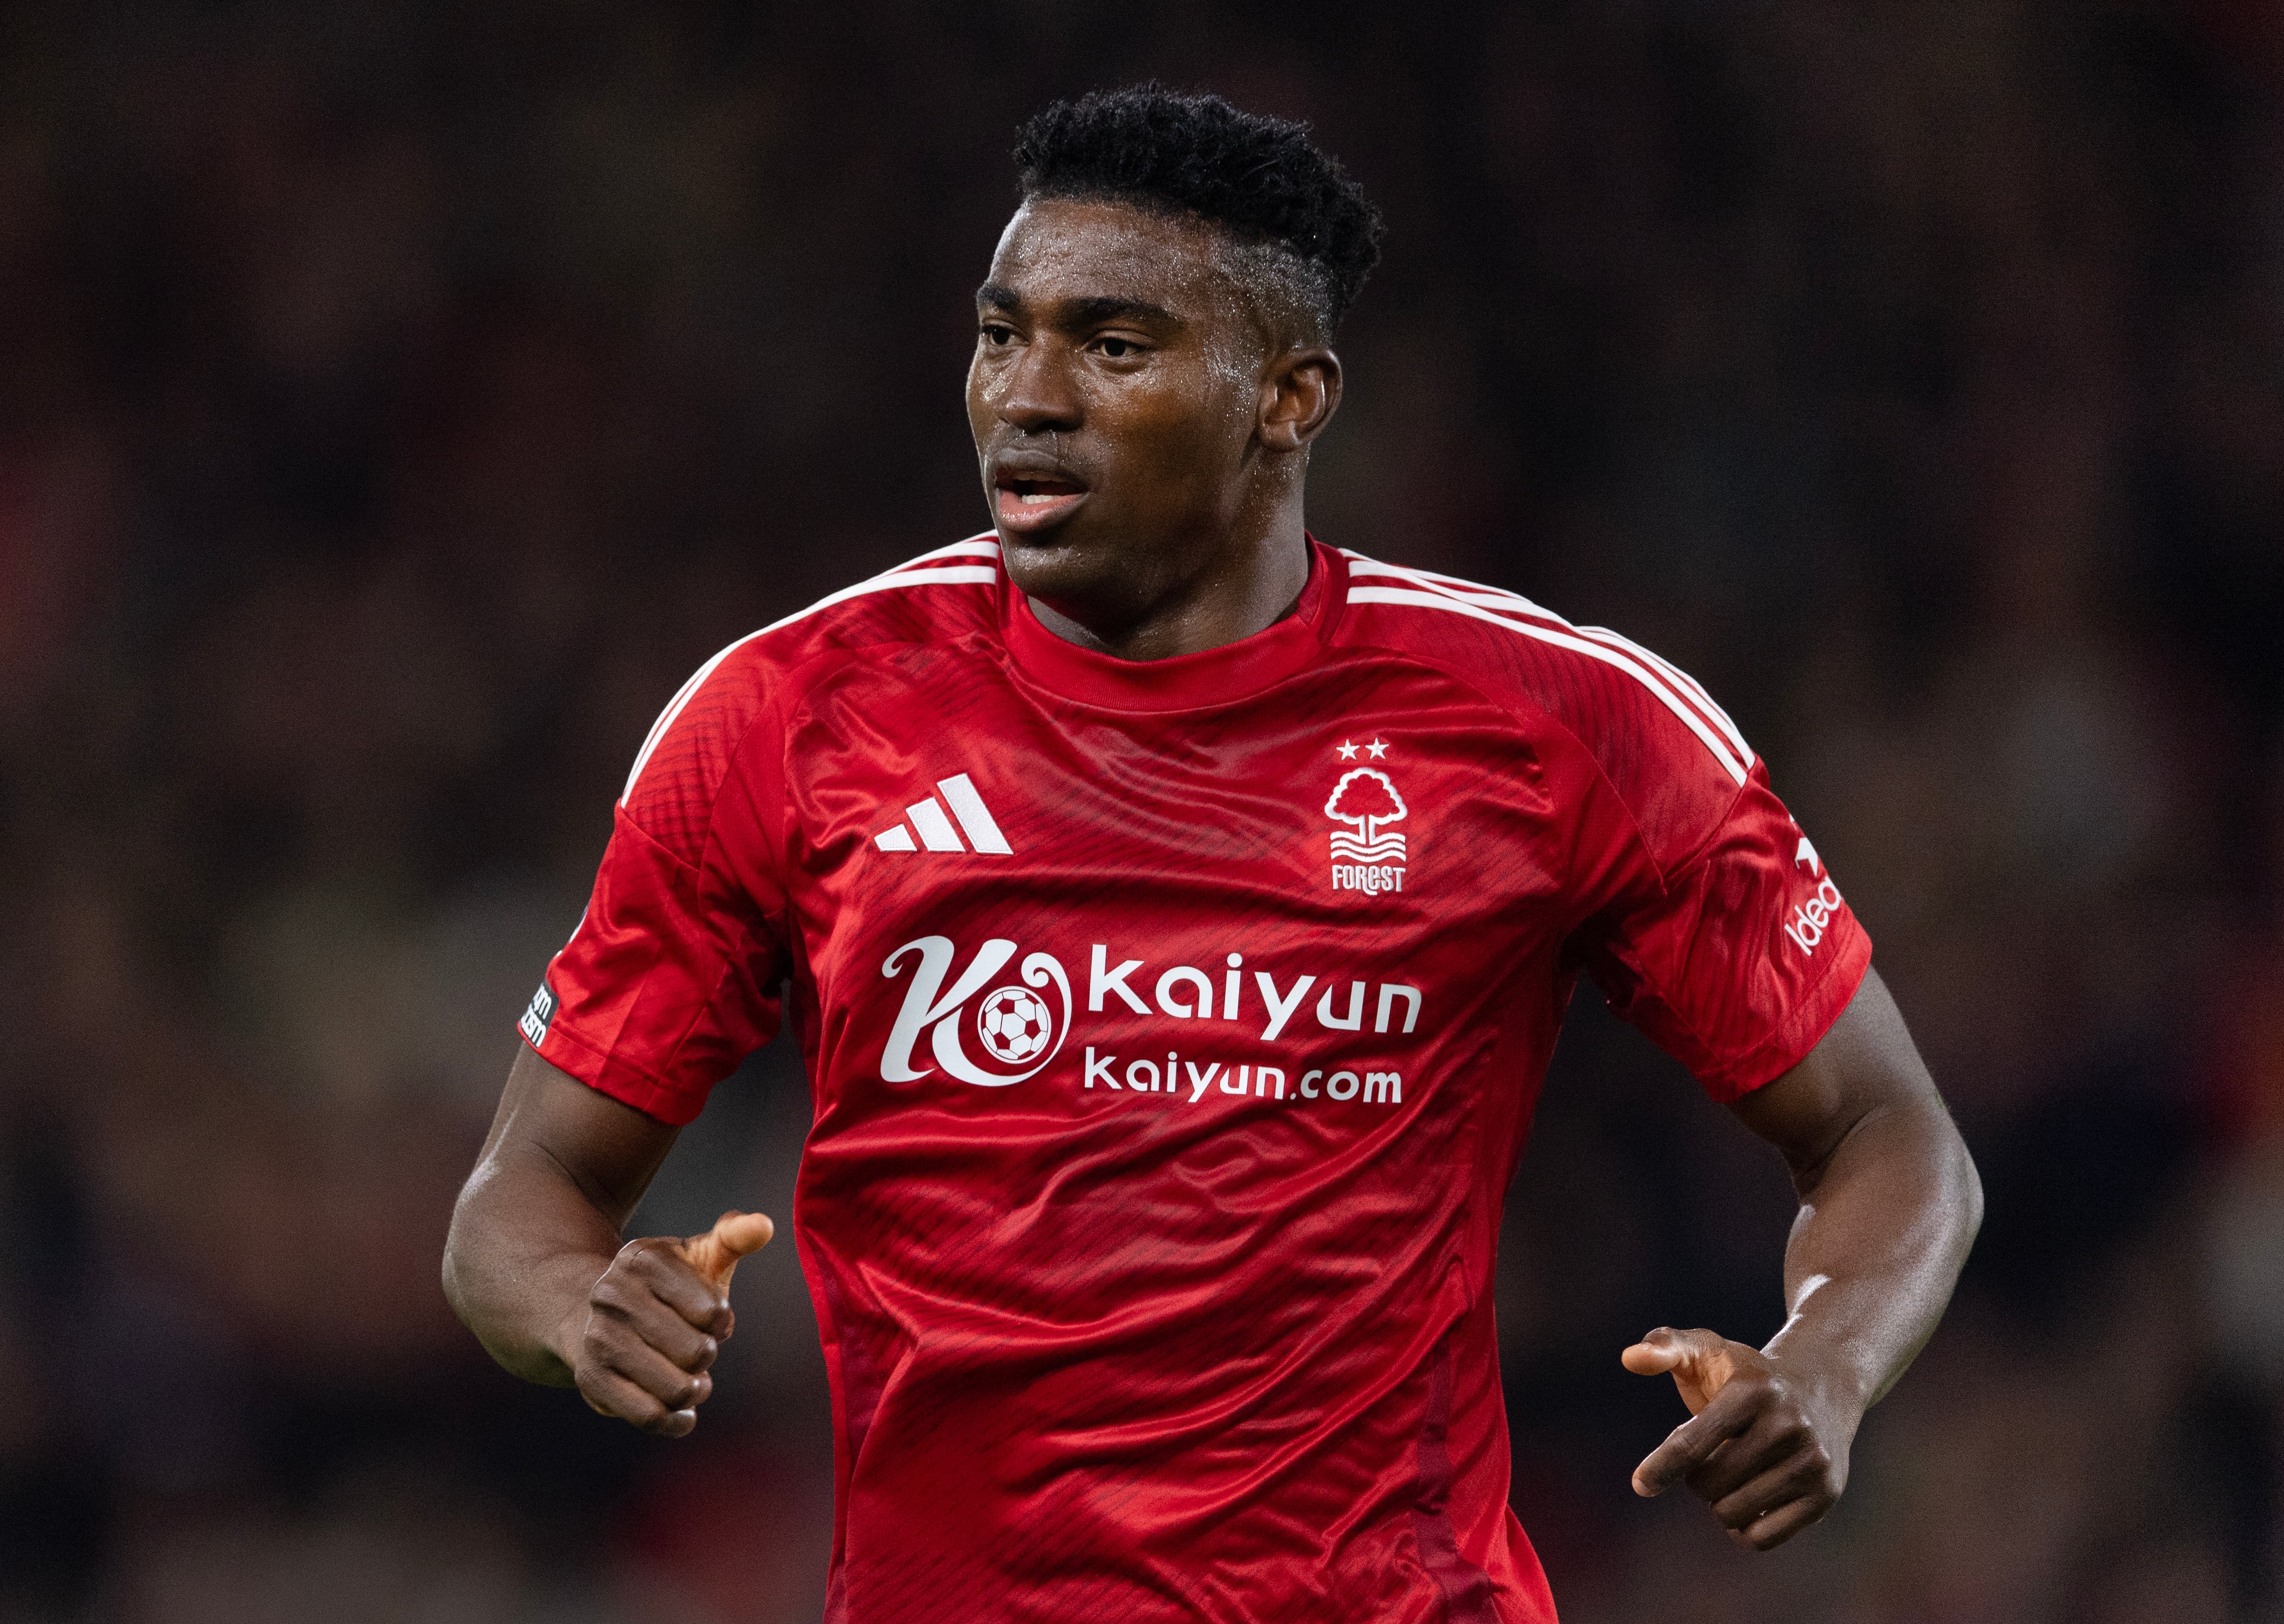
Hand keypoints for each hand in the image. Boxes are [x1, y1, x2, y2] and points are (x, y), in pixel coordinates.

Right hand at [567, 1209, 774, 1436]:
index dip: (721, 1322)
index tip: (710, 1317)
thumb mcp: (699, 1257)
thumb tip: (765, 1225)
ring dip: (695, 1389)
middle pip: (695, 1353)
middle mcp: (613, 1296)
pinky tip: (682, 1410)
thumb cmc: (667, 1288)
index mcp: (644, 1259)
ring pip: (675, 1388)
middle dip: (705, 1356)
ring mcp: (598, 1338)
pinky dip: (676, 1419)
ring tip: (688, 1377)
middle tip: (694, 1348)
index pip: (712, 1312)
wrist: (593, 1314)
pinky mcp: (592, 1380)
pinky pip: (650, 1416)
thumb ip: (734, 1237)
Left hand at [1621, 1326, 1855, 1550]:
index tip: (1640, 1485)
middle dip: (1698, 1476)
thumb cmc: (1746, 1375)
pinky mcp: (1826, 1494)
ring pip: (1732, 1514)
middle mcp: (1788, 1425)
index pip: (1691, 1443)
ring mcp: (1813, 1461)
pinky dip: (1743, 1528)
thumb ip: (1663, 1347)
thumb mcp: (1706, 1349)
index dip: (1660, 1467)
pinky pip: (1762, 1539)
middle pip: (1709, 1484)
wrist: (1821, 1387)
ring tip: (1737, 1471)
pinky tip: (1750, 1498)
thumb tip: (1630, 1358)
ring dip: (1720, 1500)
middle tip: (1714, 1455)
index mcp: (1752, 1390)